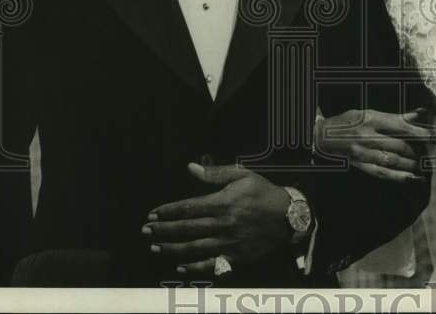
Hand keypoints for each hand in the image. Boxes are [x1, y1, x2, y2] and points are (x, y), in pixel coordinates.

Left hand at [143, 163, 291, 274]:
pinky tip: (179, 265)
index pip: (188, 208)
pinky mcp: (235, 257)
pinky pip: (211, 265)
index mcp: (223, 203)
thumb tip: (191, 167)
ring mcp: (228, 243)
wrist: (288, 216)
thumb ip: (215, 173)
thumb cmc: (264, 192)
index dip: (167, 211)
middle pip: (186, 229)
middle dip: (163, 230)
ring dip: (171, 249)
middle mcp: (223, 224)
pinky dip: (194, 267)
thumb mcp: (242, 175)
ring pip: (193, 248)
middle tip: (146, 231)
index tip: (153, 213)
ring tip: (155, 247)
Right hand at [314, 108, 435, 182]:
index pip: (402, 127)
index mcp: (371, 119)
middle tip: (433, 150)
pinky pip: (383, 173)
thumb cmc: (348, 121)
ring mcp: (363, 153)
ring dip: (412, 163)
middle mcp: (368, 137)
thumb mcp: (369, 113)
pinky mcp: (361, 166)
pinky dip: (399, 176)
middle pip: (400, 145)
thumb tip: (420, 114)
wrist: (322, 137)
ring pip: (393, 161)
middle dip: (419, 149)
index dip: (421, 132)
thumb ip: (396, 116)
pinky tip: (412, 178)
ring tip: (425, 163)